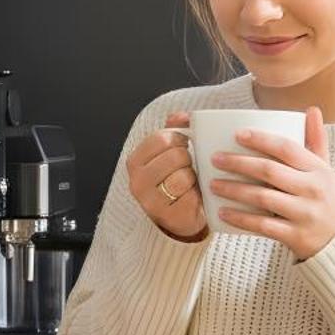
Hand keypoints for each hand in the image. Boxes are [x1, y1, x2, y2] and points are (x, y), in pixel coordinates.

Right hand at [127, 112, 207, 241]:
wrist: (180, 217)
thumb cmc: (176, 181)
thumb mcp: (170, 153)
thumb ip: (175, 130)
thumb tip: (181, 117)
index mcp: (135, 161)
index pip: (161, 138)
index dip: (179, 139)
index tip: (184, 145)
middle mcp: (137, 181)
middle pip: (175, 156)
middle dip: (188, 159)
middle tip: (188, 167)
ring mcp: (151, 201)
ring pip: (183, 176)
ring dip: (193, 178)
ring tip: (190, 182)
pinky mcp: (169, 216)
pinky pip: (191, 196)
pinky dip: (198, 194)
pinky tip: (195, 196)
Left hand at [207, 106, 334, 261]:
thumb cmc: (326, 197)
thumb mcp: (325, 168)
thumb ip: (316, 139)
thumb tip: (312, 109)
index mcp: (318, 169)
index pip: (287, 148)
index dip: (261, 139)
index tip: (237, 134)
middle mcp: (312, 189)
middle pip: (269, 171)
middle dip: (239, 163)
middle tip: (215, 159)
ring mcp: (304, 214)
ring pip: (262, 198)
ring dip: (234, 190)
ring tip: (212, 184)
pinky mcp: (294, 236)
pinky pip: (262, 226)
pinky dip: (241, 219)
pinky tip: (223, 212)